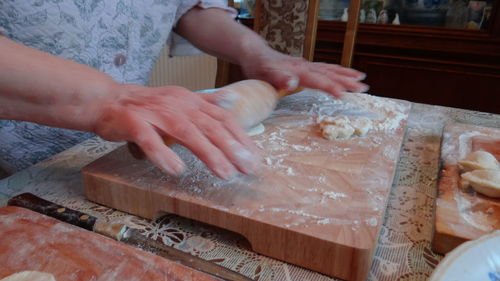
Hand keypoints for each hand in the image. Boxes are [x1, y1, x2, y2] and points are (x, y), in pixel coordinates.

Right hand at [93, 84, 259, 178]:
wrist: (106, 100)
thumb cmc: (146, 106)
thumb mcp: (180, 100)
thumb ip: (206, 102)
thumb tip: (232, 100)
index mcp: (190, 100)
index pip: (222, 117)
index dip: (240, 136)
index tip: (255, 155)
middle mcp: (177, 104)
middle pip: (210, 126)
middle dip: (232, 147)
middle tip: (248, 167)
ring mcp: (155, 113)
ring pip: (187, 132)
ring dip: (208, 153)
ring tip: (224, 173)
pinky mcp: (134, 123)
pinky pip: (150, 140)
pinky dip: (163, 155)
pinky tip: (176, 170)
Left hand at [240, 49, 367, 97]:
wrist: (255, 55)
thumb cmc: (258, 68)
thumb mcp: (264, 75)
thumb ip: (278, 79)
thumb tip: (292, 82)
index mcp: (297, 71)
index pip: (317, 80)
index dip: (330, 87)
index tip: (343, 94)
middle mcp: (305, 67)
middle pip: (329, 73)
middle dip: (346, 81)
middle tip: (364, 88)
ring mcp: (306, 66)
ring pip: (330, 69)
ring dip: (346, 75)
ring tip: (362, 79)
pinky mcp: (305, 67)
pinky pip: (326, 68)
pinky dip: (337, 71)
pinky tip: (345, 74)